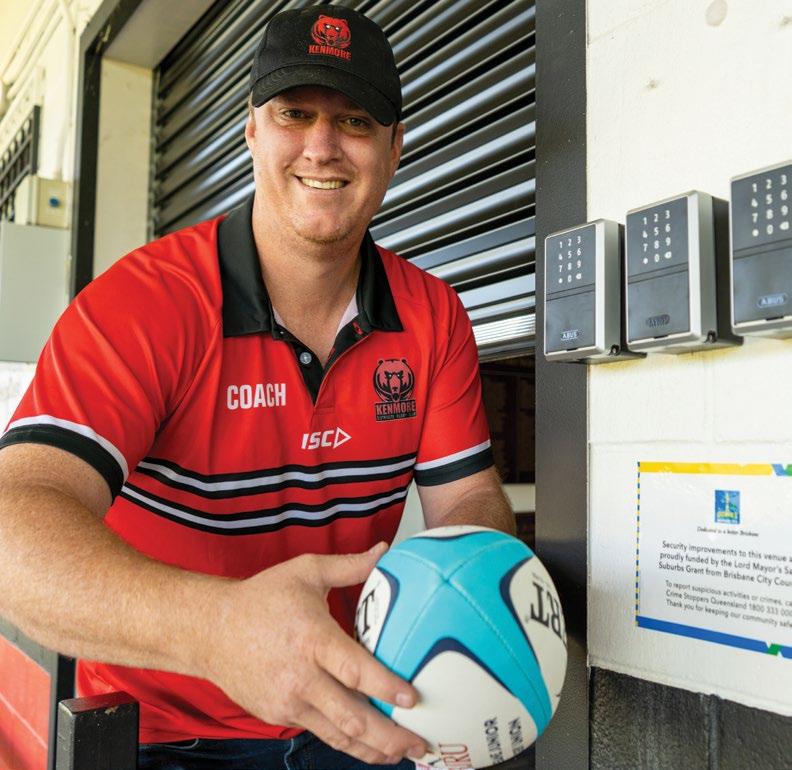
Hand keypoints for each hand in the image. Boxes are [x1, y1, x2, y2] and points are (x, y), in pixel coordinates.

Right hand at [203, 543, 426, 764]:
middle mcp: (301, 676)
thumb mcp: (305, 572)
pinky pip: (320, 731)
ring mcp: (288, 701)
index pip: (354, 670)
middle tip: (421, 740)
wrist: (210, 630)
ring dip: (372, 749)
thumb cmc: (261, 598)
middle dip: (389, 735)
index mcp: (312, 639)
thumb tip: (385, 551)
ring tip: (401, 752)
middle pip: (351, 717)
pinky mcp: (279, 715)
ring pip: (338, 735)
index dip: (386, 687)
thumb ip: (349, 565)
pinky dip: (346, 741)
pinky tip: (368, 744)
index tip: (414, 698)